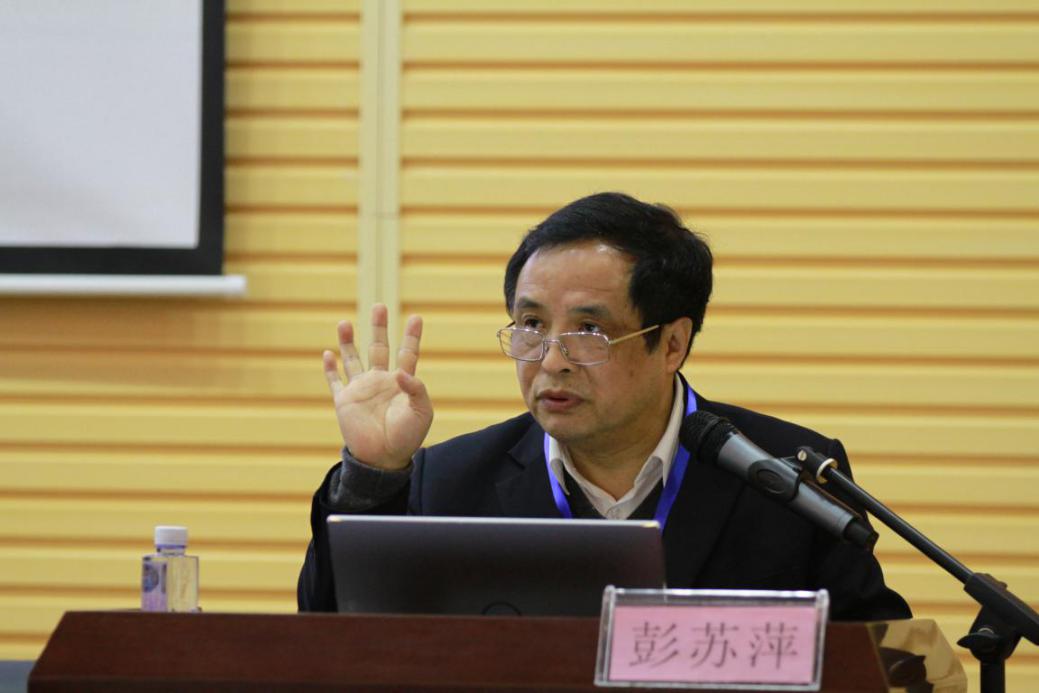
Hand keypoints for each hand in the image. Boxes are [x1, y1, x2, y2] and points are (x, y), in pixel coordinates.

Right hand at [322, 304, 432, 469]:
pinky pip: (335, 381)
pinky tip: (328, 353)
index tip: (416, 317)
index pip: (407, 353)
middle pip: (378, 348)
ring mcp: (361, 390)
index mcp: (402, 383)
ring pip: (353, 359)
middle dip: (378, 328)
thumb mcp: (421, 412)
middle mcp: (380, 381)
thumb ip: (416, 389)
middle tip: (379, 307)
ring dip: (349, 342)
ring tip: (345, 323)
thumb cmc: (407, 437)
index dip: (411, 336)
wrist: (383, 460)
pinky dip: (331, 368)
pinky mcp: (345, 401)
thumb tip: (400, 371)